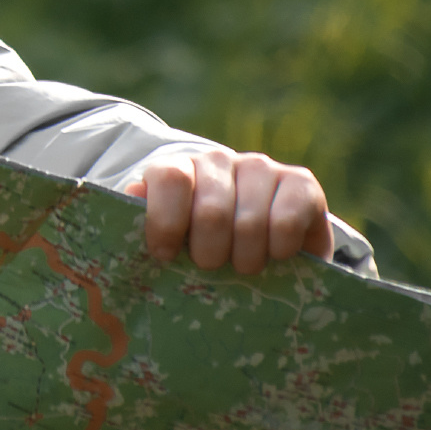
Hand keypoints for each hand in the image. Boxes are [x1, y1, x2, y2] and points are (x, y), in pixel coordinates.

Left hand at [126, 150, 333, 274]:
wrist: (264, 245)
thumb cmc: (203, 246)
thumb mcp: (171, 239)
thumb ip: (144, 223)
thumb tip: (130, 200)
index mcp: (179, 171)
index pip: (170, 178)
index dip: (166, 221)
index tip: (166, 256)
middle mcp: (218, 161)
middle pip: (211, 210)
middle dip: (210, 253)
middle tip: (212, 268)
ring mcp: (261, 167)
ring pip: (249, 221)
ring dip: (245, 258)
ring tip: (243, 268)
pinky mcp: (301, 182)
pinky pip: (287, 219)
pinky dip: (279, 247)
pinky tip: (276, 255)